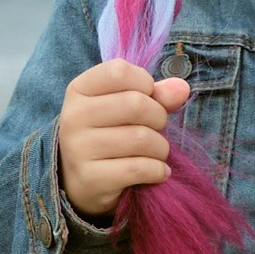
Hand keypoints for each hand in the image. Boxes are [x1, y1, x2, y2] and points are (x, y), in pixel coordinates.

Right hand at [56, 59, 192, 218]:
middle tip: (156, 129)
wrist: (80, 181)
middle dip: (158, 117)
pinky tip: (157, 172)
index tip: (147, 97)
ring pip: (141, 138)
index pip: (119, 72)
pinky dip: (157, 170)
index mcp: (79, 90)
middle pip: (135, 104)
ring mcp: (78, 149)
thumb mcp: (125, 107)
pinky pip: (139, 168)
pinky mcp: (90, 178)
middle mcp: (73, 116)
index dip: (145, 82)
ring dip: (160, 148)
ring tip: (156, 153)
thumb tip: (182, 88)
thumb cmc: (108, 134)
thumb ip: (155, 94)